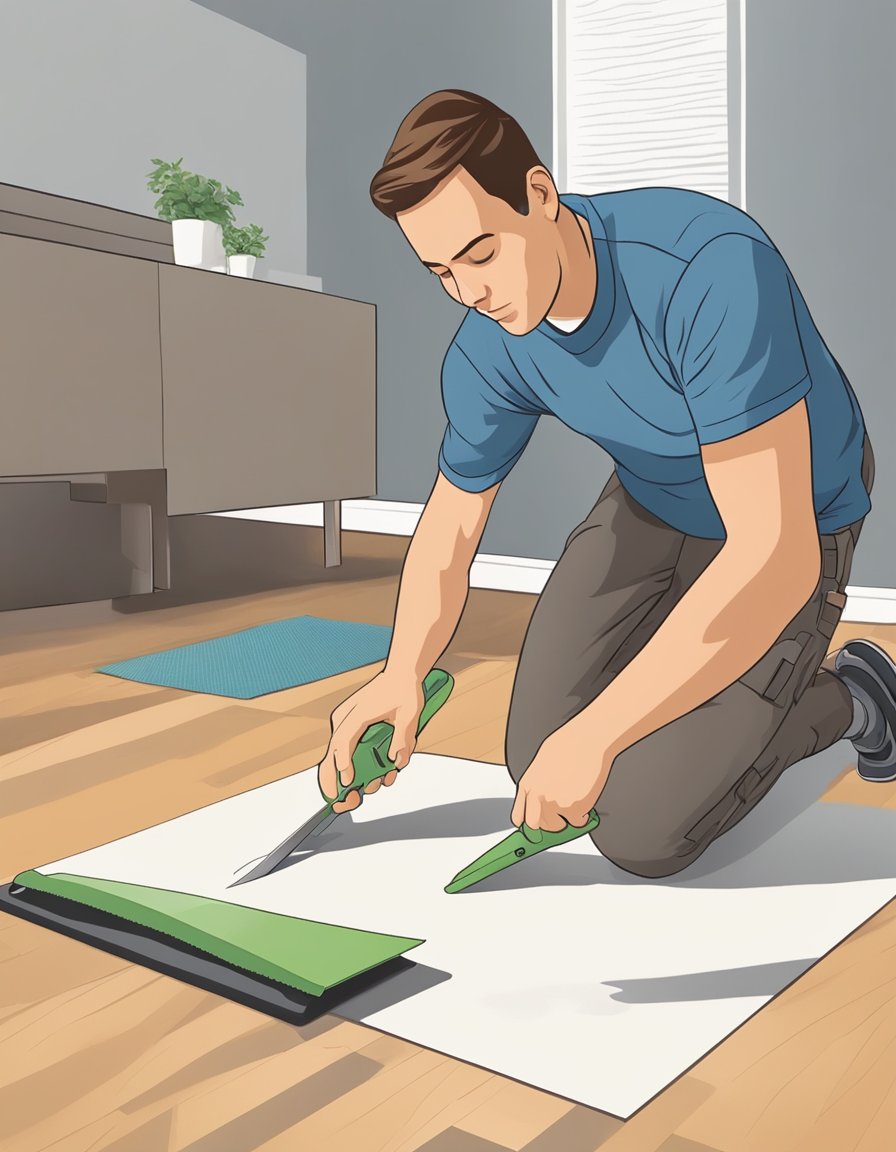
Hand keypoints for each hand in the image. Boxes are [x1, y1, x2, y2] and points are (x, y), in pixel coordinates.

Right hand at [319, 671, 423, 813]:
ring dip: (354, 777)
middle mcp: (345, 720)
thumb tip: (396, 762)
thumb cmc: (403, 689)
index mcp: (357, 714)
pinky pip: (349, 752)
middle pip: (330, 755)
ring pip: (339, 758)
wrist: (401, 673)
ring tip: (375, 784)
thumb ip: (402, 739)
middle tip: (343, 801)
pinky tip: (381, 775)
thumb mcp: (409, 714)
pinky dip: (358, 767)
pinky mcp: (351, 729)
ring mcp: (346, 725)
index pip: (343, 742)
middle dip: (332, 782)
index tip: (348, 784)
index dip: (344, 765)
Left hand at [510, 721, 612, 832]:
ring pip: (559, 826)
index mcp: (527, 784)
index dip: (529, 823)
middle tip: (561, 817)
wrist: (588, 739)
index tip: (536, 826)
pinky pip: (578, 822)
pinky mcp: (573, 808)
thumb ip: (539, 785)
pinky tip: (585, 801)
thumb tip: (544, 802)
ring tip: (575, 803)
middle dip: (549, 823)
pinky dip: (583, 816)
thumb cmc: (569, 745)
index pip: (519, 817)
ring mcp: (553, 803)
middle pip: (537, 825)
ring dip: (567, 819)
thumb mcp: (542, 764)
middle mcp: (536, 796)